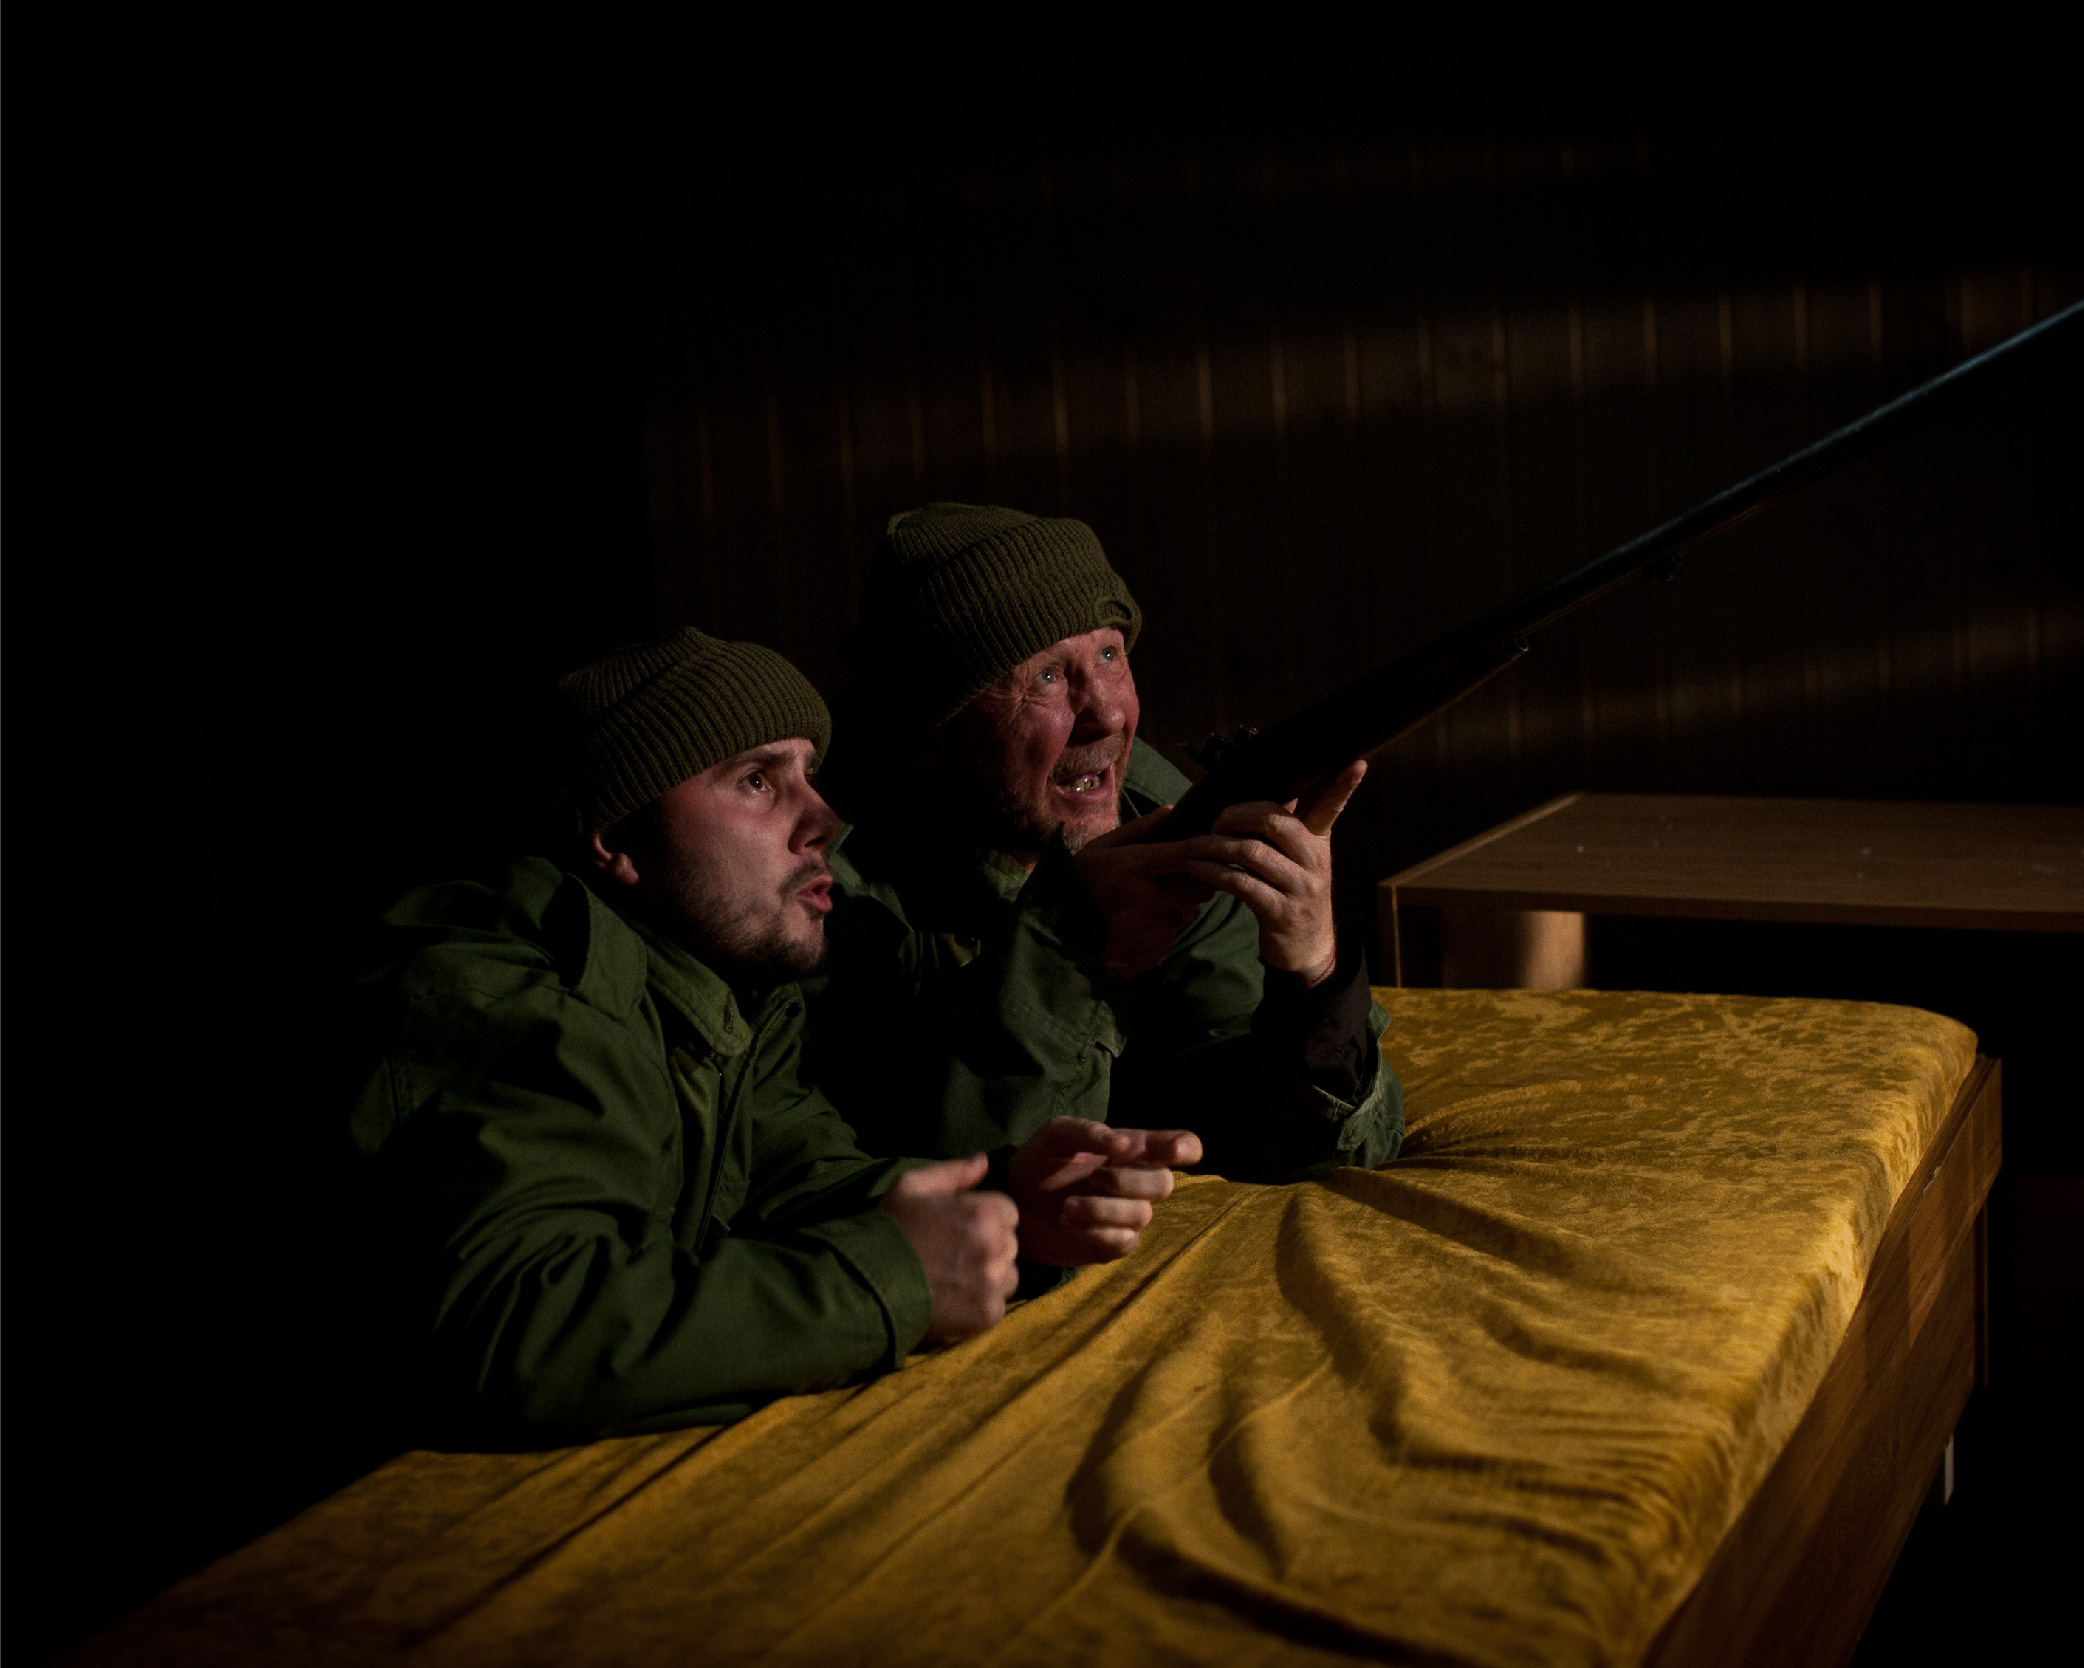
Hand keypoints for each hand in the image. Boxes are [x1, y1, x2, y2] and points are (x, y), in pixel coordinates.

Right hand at [877, 1155, 1019, 1339]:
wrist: (868, 1283)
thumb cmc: (890, 1230)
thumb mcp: (911, 1187)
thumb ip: (953, 1172)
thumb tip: (984, 1161)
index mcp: (984, 1212)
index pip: (1009, 1213)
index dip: (987, 1220)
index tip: (963, 1230)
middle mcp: (996, 1246)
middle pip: (1011, 1245)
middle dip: (991, 1247)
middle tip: (957, 1255)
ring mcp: (993, 1282)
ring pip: (1009, 1277)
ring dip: (991, 1278)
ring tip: (957, 1280)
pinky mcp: (988, 1314)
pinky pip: (998, 1306)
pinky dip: (981, 1305)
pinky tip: (955, 1301)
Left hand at [1006, 1116, 1203, 1266]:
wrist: (1012, 1202)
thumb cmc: (1038, 1161)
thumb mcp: (1056, 1135)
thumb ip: (1088, 1132)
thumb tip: (1125, 1143)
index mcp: (1132, 1149)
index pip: (1179, 1145)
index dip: (1185, 1148)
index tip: (1175, 1152)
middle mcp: (1136, 1182)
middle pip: (1165, 1184)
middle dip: (1128, 1181)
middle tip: (1093, 1178)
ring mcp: (1127, 1215)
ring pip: (1142, 1215)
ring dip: (1102, 1209)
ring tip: (1066, 1207)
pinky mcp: (1112, 1244)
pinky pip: (1124, 1241)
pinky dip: (1095, 1231)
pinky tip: (1069, 1223)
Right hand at [1074, 805, 1215, 976]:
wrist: (1057, 937)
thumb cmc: (1078, 885)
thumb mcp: (1099, 849)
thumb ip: (1138, 829)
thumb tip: (1171, 811)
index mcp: (1135, 868)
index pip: (1187, 853)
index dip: (1206, 849)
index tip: (1210, 847)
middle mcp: (1149, 900)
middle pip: (1201, 888)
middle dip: (1196, 882)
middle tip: (1178, 879)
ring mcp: (1153, 930)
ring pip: (1186, 913)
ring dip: (1174, 908)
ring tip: (1142, 907)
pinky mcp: (1154, 953)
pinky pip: (1170, 936)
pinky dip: (1160, 930)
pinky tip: (1135, 927)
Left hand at [1178, 759, 1366, 983]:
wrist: (1306, 948)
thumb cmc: (1295, 894)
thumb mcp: (1302, 860)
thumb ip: (1290, 827)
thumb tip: (1278, 786)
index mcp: (1319, 842)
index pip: (1332, 807)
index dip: (1344, 785)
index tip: (1357, 761)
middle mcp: (1314, 861)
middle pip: (1275, 821)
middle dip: (1237, 814)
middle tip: (1216, 821)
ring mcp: (1300, 887)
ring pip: (1252, 852)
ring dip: (1215, 846)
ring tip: (1193, 846)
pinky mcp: (1280, 912)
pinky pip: (1240, 883)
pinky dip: (1213, 872)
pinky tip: (1197, 868)